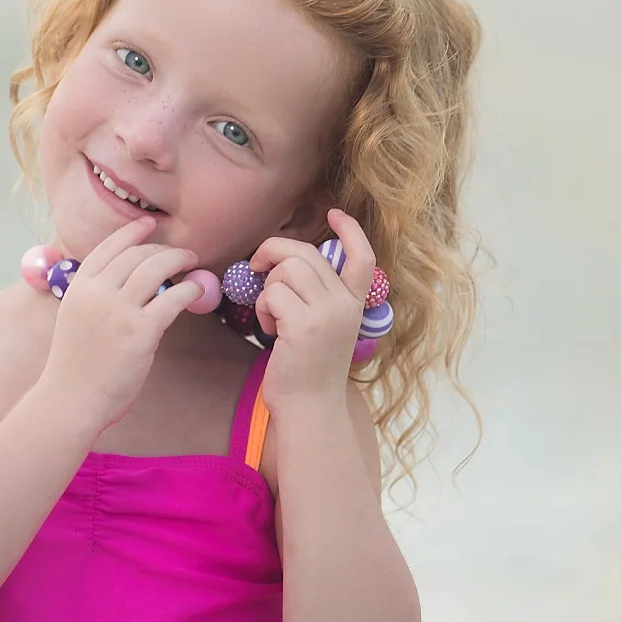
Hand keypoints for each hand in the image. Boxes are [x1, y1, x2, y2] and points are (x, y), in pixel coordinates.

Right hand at [38, 216, 207, 429]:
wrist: (70, 400)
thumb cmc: (75, 366)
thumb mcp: (75, 319)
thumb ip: (97, 296)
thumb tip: (129, 280)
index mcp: (78, 287)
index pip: (108, 247)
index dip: (132, 232)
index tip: (149, 224)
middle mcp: (96, 293)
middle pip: (136, 255)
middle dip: (162, 248)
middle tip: (181, 252)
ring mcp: (118, 311)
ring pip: (156, 268)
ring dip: (178, 259)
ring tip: (192, 262)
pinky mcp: (140, 331)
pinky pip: (173, 298)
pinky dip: (189, 288)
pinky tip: (196, 288)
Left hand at [248, 208, 375, 406]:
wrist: (309, 408)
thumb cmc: (309, 369)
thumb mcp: (326, 327)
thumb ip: (318, 295)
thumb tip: (286, 262)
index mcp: (354, 304)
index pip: (363, 257)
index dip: (350, 231)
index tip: (335, 213)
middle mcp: (345, 305)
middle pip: (305, 254)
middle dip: (273, 252)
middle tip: (258, 267)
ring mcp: (326, 314)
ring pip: (287, 269)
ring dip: (268, 288)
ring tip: (271, 316)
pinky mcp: (303, 326)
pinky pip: (272, 294)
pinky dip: (262, 309)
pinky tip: (269, 331)